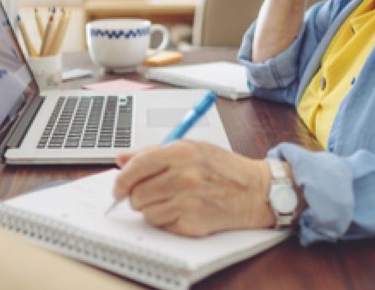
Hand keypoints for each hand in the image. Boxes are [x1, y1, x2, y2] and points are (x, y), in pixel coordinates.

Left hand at [113, 141, 274, 236]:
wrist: (255, 190)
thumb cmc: (224, 169)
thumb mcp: (192, 149)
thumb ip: (153, 152)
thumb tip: (121, 159)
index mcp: (182, 152)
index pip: (136, 167)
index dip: (122, 180)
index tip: (118, 188)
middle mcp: (184, 176)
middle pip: (137, 193)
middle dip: (137, 197)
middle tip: (149, 194)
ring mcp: (188, 201)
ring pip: (146, 212)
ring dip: (152, 209)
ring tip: (171, 201)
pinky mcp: (193, 222)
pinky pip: (162, 225)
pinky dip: (167, 220)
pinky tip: (182, 210)